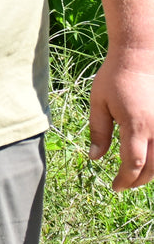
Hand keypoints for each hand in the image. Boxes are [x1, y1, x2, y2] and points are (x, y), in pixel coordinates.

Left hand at [88, 46, 153, 189]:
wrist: (139, 57)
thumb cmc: (115, 78)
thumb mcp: (98, 103)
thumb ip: (98, 132)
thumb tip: (94, 158)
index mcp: (136, 125)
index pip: (133, 163)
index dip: (124, 179)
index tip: (114, 186)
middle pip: (153, 168)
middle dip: (138, 181)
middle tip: (124, 185)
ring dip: (152, 173)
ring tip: (136, 177)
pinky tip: (150, 162)